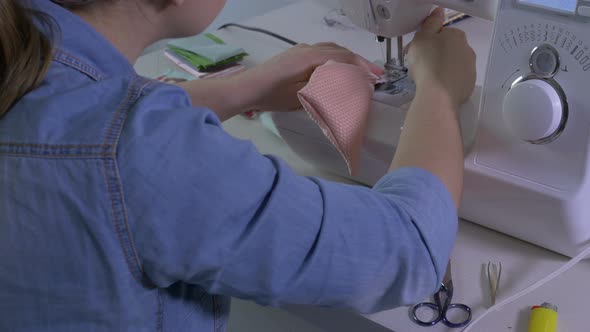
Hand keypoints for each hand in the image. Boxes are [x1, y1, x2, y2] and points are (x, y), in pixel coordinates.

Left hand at [236, 43, 383, 110]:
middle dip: (358, 62)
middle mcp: (307, 49)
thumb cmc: (273, 95)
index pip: (343, 58)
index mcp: (311, 57)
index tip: (377, 77)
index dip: (362, 67)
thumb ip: (325, 88)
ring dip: (346, 59)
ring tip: (359, 72)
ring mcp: (300, 50)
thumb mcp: (301, 96)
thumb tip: (347, 86)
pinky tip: (336, 70)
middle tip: (373, 75)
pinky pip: (321, 52)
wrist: (247, 88)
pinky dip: (334, 59)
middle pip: (339, 51)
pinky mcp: (294, 55)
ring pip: (330, 50)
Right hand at [406, 8, 475, 106]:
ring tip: (429, 79)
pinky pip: (457, 80)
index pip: (441, 35)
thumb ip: (431, 23)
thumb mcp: (421, 38)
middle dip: (436, 55)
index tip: (417, 52)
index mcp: (456, 35)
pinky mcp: (469, 85)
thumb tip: (440, 11)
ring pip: (454, 65)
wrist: (438, 94)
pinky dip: (448, 82)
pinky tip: (438, 88)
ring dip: (443, 68)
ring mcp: (471, 68)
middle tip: (421, 66)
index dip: (427, 42)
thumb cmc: (427, 63)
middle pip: (449, 50)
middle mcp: (468, 49)